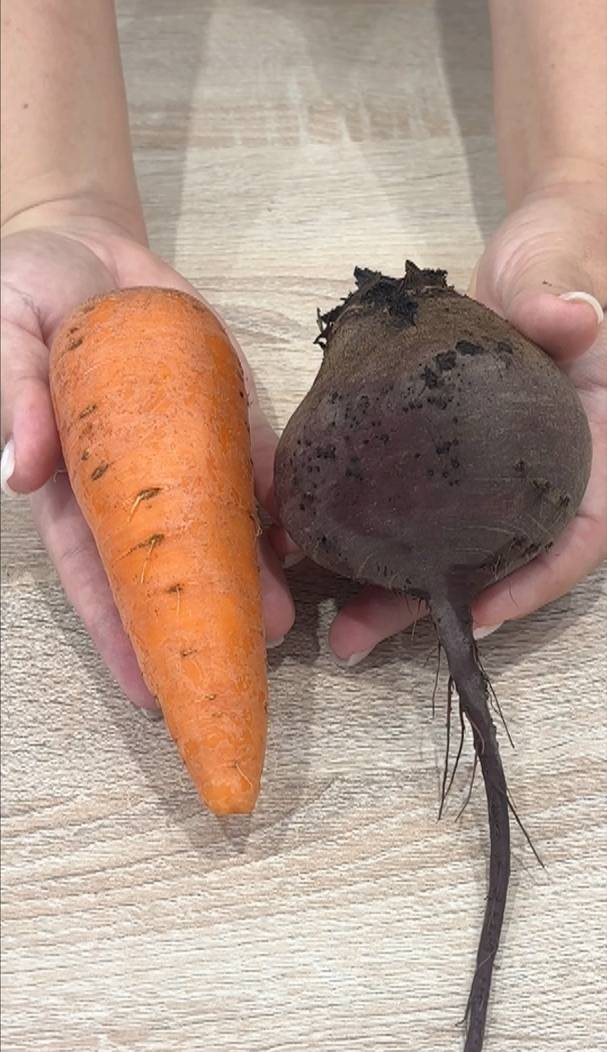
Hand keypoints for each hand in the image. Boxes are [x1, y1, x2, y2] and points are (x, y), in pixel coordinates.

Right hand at [1, 210, 293, 706]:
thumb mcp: (2, 331)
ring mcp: (182, 446)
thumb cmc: (26, 291)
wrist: (89, 244)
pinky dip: (272, 495)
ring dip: (248, 571)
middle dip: (195, 616)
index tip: (146, 691)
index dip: (117, 631)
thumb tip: (18, 473)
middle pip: (165, 562)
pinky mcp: (222, 408)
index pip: (93, 570)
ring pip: (217, 522)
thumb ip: (12, 393)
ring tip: (284, 620)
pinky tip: (296, 534)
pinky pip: (251, 456)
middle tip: (235, 668)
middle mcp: (131, 478)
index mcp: (71, 478)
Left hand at [324, 180, 605, 662]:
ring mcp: (491, 475)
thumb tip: (568, 318)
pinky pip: (415, 509)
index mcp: (593, 451)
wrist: (523, 255)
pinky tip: (317, 552)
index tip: (478, 614)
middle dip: (432, 607)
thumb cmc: (562, 257)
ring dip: (390, 590)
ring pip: (449, 548)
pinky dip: (372, 535)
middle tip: (357, 638)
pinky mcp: (447, 461)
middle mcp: (542, 478)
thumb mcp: (563, 268)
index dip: (536, 583)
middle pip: (497, 562)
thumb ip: (562, 292)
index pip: (580, 535)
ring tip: (329, 624)